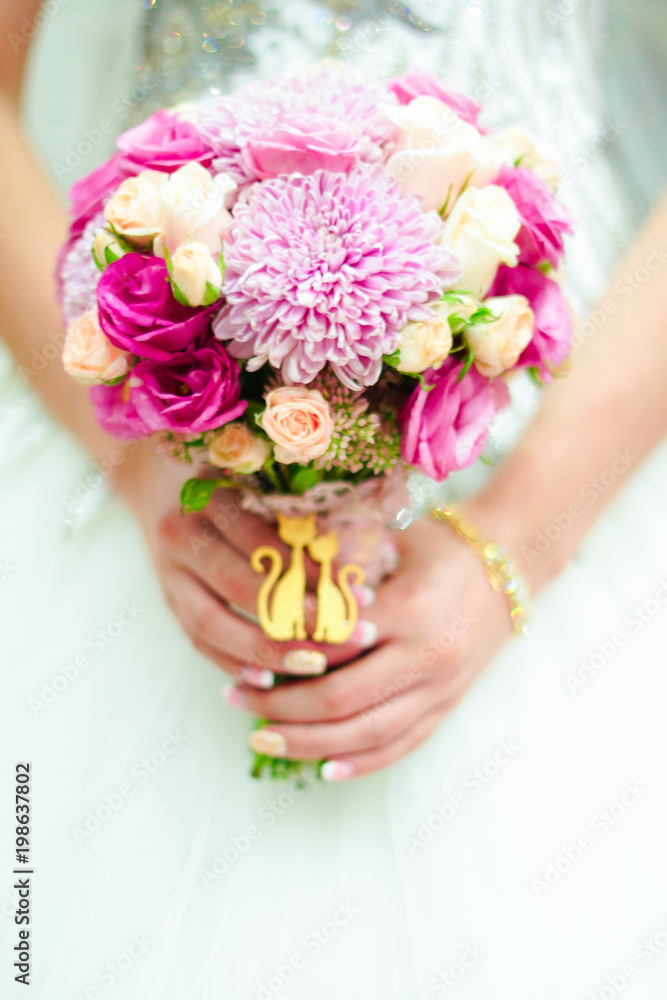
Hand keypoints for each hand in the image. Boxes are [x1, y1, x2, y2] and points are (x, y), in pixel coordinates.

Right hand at [111, 442, 369, 680]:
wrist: (151, 474)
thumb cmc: (224, 470)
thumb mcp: (255, 473)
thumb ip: (295, 505)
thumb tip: (366, 546)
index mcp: (208, 497)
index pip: (268, 544)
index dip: (315, 573)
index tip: (362, 593)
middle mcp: (181, 536)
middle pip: (242, 589)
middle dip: (302, 619)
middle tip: (353, 635)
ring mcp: (168, 573)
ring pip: (214, 624)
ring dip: (269, 650)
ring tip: (319, 665)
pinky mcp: (167, 599)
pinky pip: (198, 640)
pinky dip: (232, 662)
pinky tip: (269, 680)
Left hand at [225, 514, 514, 778]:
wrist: (510, 564)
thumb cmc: (440, 545)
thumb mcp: (390, 539)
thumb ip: (341, 567)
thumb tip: (276, 591)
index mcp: (409, 607)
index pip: (332, 647)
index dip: (282, 658)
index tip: (242, 660)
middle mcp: (429, 654)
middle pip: (343, 700)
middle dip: (283, 709)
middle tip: (238, 702)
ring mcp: (443, 687)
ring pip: (369, 733)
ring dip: (310, 744)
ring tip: (264, 740)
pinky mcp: (449, 704)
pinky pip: (403, 744)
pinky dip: (362, 762)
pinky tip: (325, 768)